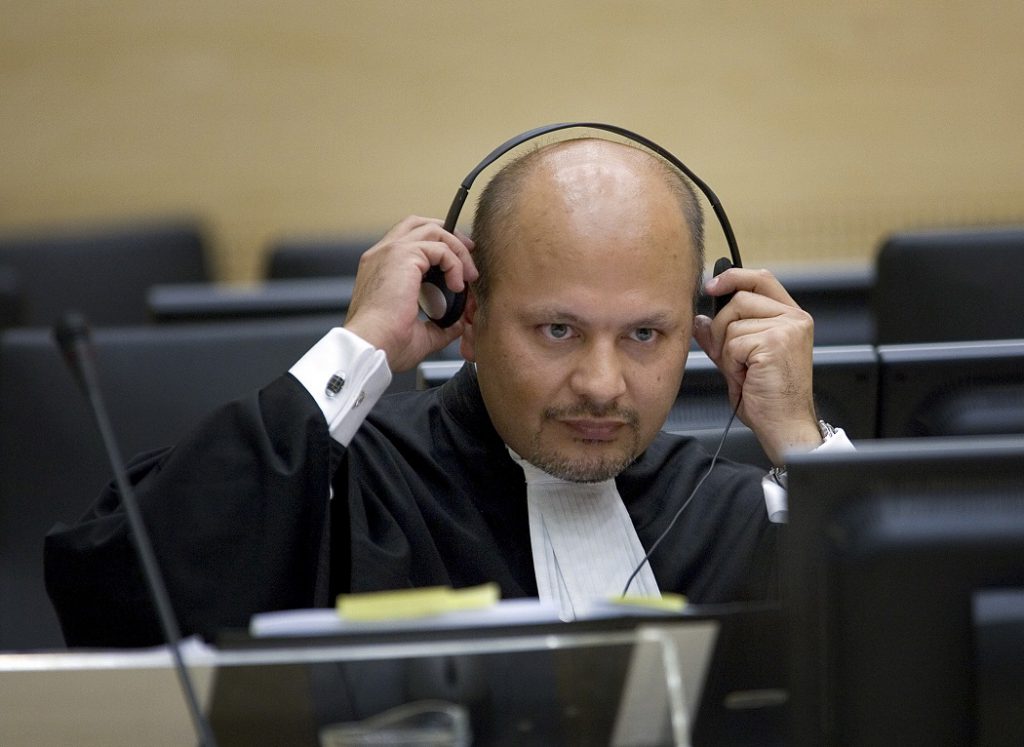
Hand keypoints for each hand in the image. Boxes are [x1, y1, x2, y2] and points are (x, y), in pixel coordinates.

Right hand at [344, 216, 476, 371]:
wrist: (370, 347)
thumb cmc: (385, 345)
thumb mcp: (418, 334)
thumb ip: (439, 326)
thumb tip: (456, 325)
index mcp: (380, 269)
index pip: (409, 240)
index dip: (437, 246)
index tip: (456, 267)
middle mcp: (382, 255)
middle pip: (420, 224)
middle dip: (449, 235)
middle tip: (468, 254)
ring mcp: (390, 252)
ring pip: (433, 231)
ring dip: (456, 250)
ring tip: (468, 275)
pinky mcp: (402, 256)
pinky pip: (440, 248)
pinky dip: (455, 264)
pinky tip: (457, 285)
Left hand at [693, 267, 820, 465]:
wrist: (784, 426)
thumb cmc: (769, 398)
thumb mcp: (740, 360)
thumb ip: (722, 337)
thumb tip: (701, 320)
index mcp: (791, 318)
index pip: (760, 280)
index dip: (733, 277)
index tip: (711, 286)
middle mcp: (794, 319)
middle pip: (739, 299)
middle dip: (722, 328)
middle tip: (730, 356)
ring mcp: (786, 329)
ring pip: (732, 323)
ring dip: (727, 351)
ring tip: (744, 370)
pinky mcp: (774, 343)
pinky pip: (733, 343)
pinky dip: (731, 363)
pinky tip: (746, 377)